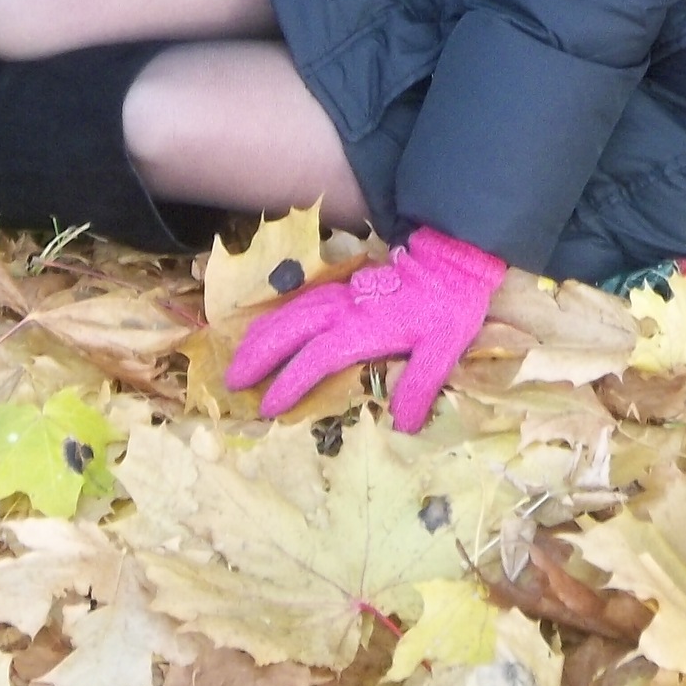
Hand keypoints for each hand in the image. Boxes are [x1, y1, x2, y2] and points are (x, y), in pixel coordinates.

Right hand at [226, 227, 507, 432]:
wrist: (452, 259)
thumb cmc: (449, 306)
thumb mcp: (444, 348)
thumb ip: (420, 385)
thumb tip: (404, 426)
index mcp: (362, 328)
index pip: (316, 358)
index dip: (290, 383)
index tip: (268, 407)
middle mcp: (343, 310)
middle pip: (289, 330)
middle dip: (258, 355)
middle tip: (232, 382)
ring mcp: (340, 295)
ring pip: (289, 313)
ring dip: (261, 336)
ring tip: (238, 359)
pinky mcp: (343, 288)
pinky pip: (299, 302)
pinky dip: (276, 317)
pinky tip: (267, 330)